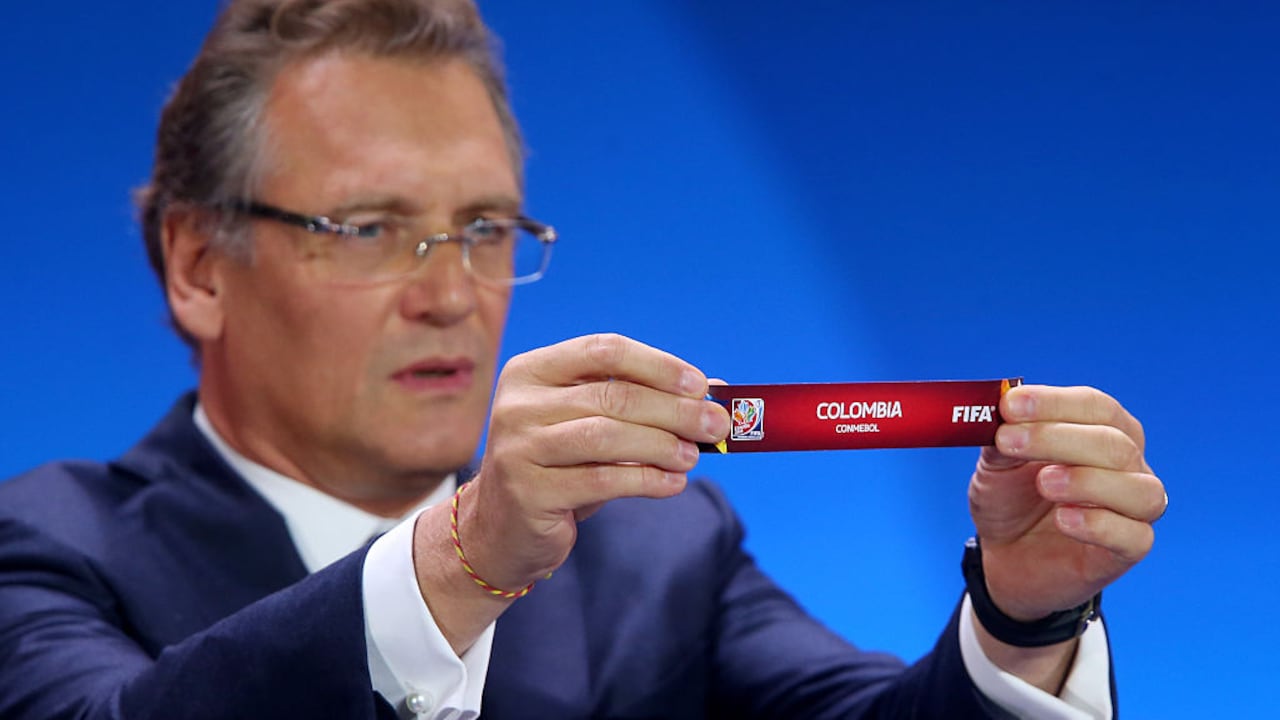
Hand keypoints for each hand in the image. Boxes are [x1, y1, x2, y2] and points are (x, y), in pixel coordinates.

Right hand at [455, 333, 730, 592]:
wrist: (502, 527)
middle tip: (715, 425)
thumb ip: (641, 402)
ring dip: (662, 445)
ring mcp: (518, 447)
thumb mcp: (593, 425)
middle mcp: (518, 403)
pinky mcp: (528, 492)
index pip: (604, 350)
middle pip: (613, 395)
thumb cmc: (559, 467)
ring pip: (607, 436)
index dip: (658, 365)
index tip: (700, 385)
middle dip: (674, 410)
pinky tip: (672, 483)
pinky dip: (646, 480)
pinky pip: (601, 480)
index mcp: (532, 370)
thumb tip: (714, 390)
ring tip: (692, 456)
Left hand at [969, 384, 1165, 621]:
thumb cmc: (1012, 498)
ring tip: (1044, 483)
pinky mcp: (1128, 548)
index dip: (1054, 403)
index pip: (1095, 406)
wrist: (1007, 554)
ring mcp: (1133, 508)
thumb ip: (1001, 437)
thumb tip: (999, 411)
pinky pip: (1133, 535)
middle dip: (1057, 438)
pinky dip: (1098, 524)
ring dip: (1088, 481)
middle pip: (1114, 443)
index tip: (1010, 405)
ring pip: (1139, 489)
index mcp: (1103, 429)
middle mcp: (1128, 464)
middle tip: (1009, 441)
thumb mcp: (997, 464)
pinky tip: (1063, 518)